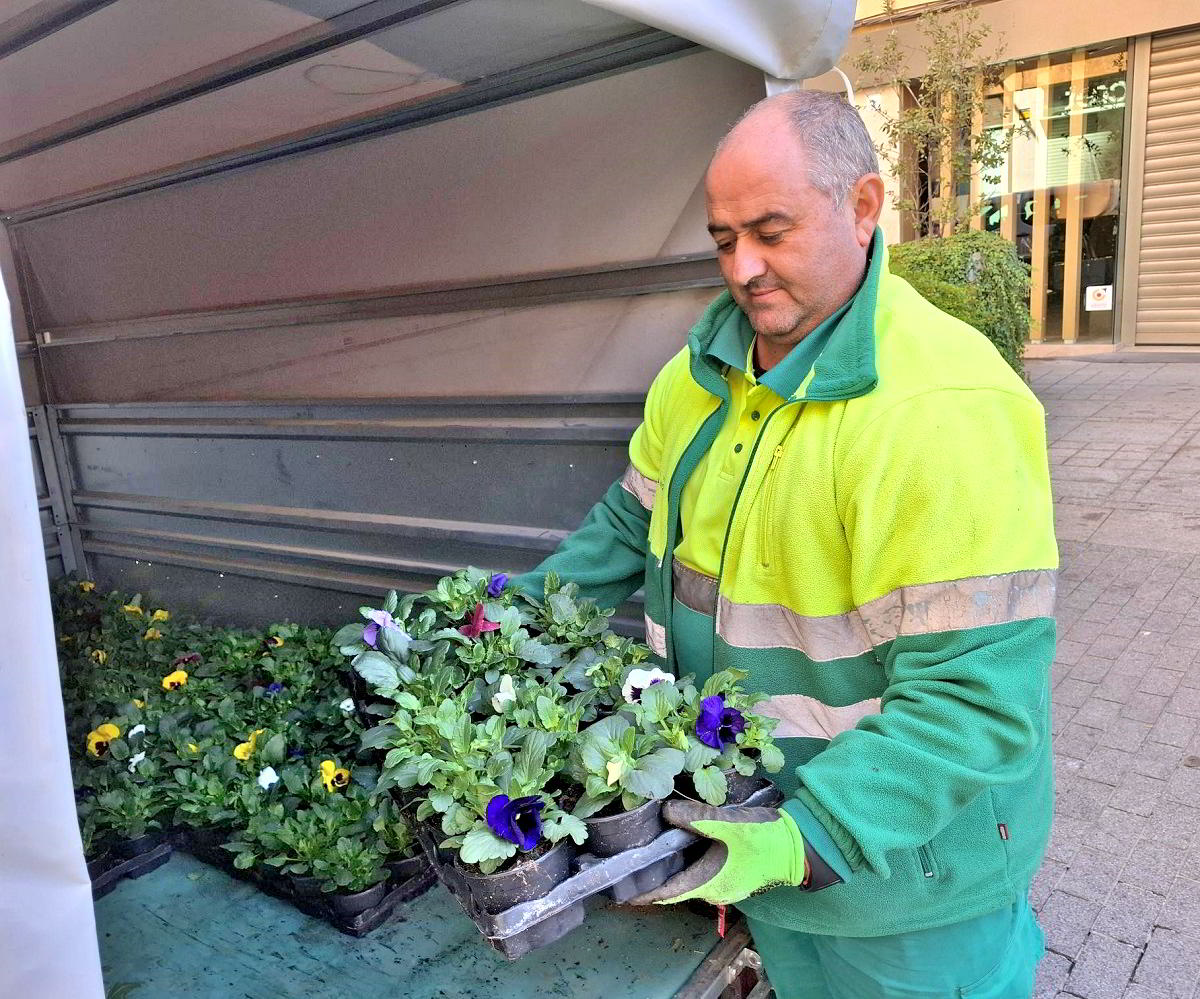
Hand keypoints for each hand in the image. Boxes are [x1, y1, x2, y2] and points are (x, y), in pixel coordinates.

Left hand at [629, 800, 807, 905]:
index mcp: (709, 883)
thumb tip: (665, 811)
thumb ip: (695, 819)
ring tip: (651, 850)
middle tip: (632, 861)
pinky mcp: (733, 872)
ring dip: (673, 867)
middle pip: (678, 885)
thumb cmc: (764, 839)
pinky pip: (703, 869)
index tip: (623, 893)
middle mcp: (715, 889)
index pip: (670, 892)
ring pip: (691, 876)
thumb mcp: (727, 824)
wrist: (799, 846)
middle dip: (656, 876)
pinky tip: (682, 842)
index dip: (646, 893)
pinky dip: (688, 860)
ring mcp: (726, 882)